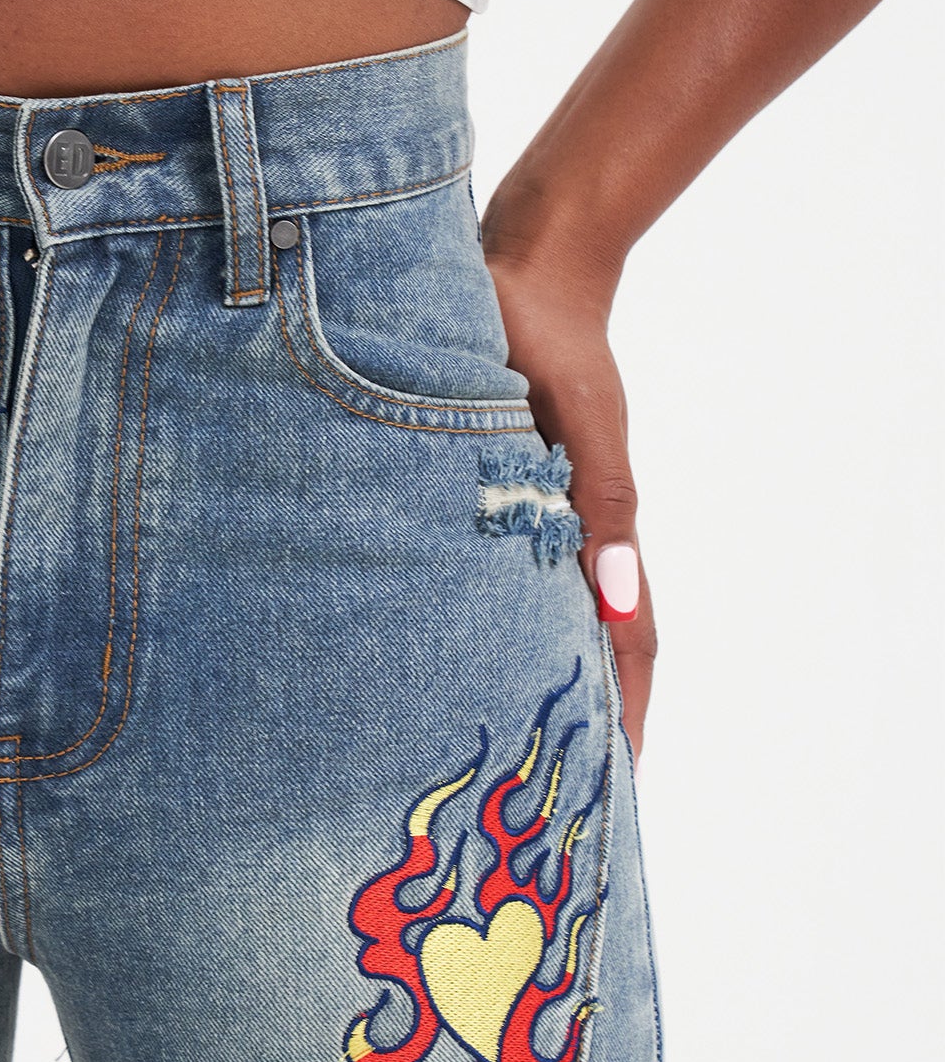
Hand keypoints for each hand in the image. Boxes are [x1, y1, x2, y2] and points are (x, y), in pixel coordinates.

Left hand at [482, 244, 655, 754]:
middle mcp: (556, 530)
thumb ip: (602, 504)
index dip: (626, 713)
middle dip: (571, 718)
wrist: (517, 264)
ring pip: (519, 614)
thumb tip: (617, 595)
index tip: (622, 784)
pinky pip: (470, 570)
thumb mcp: (587, 424)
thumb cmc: (554, 335)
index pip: (625, 641)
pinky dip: (468, 619)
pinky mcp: (465, 488)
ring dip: (517, 677)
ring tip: (494, 749)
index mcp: (595, 524)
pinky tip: (435, 653)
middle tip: (553, 797)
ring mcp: (516, 511)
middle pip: (575, 644)